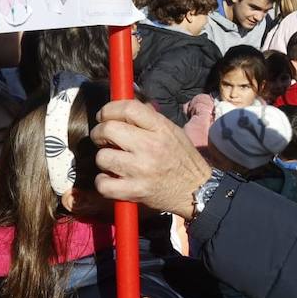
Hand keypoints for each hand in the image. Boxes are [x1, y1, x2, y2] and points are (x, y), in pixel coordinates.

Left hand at [92, 100, 212, 216]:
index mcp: (161, 129)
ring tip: (115, 162)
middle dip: (100, 133)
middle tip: (105, 139)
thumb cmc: (183, 159)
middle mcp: (150, 147)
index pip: (128, 108)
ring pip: (102, 157)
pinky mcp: (134, 191)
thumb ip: (149, 118)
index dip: (109, 109)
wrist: (196, 190)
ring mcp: (140, 170)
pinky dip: (103, 182)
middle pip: (108, 130)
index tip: (104, 116)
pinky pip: (103, 184)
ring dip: (104, 159)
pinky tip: (113, 179)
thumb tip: (124, 106)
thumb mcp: (173, 131)